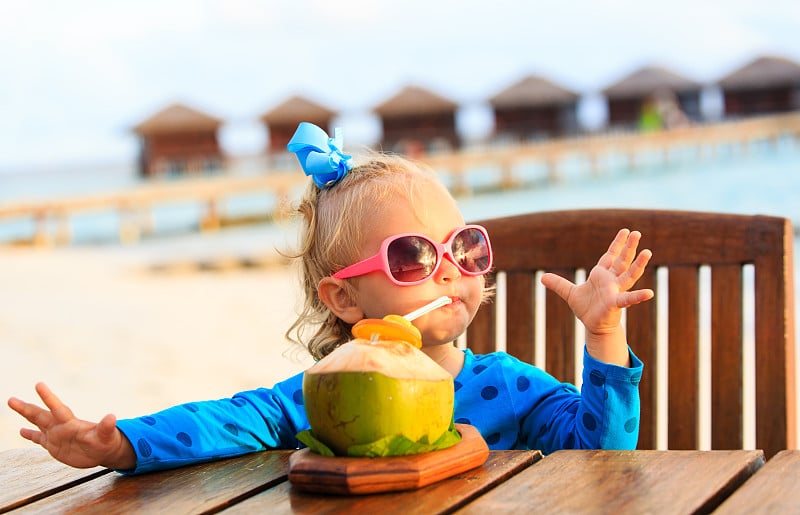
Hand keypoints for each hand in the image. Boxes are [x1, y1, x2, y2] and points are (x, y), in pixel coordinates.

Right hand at [7, 382, 134, 469]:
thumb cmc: (106, 441)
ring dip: (25, 414)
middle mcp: (60, 426)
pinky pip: (39, 439)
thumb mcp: (106, 436)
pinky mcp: (54, 446)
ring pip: (37, 422)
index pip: (57, 408)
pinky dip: (30, 435)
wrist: (103, 451)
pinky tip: (21, 431)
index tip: (38, 384)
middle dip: (26, 407)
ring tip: (12, 402)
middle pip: (40, 415)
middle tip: (10, 399)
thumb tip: (112, 417)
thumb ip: (106, 427)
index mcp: (71, 423)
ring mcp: (56, 435)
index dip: (48, 397)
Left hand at [541, 229, 652, 364]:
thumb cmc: (586, 308)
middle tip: (637, 233)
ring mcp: (616, 291)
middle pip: (622, 261)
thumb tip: (542, 277)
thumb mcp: (569, 293)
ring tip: (648, 252)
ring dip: (638, 264)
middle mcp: (612, 281)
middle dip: (629, 247)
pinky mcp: (615, 303)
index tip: (625, 230)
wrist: (593, 326)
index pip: (610, 256)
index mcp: (602, 275)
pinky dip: (638, 296)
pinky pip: (628, 298)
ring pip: (629, 275)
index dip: (617, 244)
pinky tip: (649, 293)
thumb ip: (558, 284)